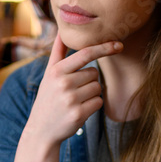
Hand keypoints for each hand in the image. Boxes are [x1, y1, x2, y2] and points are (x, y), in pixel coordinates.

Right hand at [22, 33, 122, 151]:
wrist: (41, 131)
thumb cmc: (48, 99)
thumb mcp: (49, 75)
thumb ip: (57, 53)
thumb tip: (62, 31)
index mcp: (56, 71)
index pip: (85, 54)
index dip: (104, 48)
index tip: (119, 45)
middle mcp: (63, 83)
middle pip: (94, 73)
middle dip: (89, 80)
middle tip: (74, 91)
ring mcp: (71, 99)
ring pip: (97, 87)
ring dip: (91, 94)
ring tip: (75, 101)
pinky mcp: (79, 114)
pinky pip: (99, 102)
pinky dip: (93, 105)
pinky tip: (79, 110)